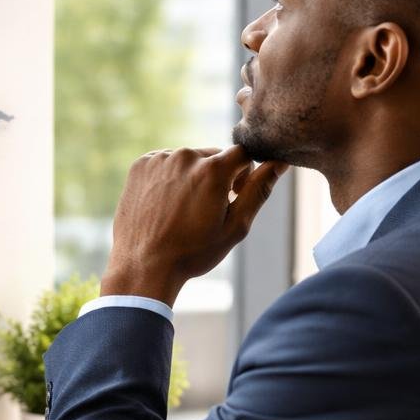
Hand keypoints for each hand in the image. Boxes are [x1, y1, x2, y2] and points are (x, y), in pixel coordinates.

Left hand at [101, 145, 287, 305]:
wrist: (144, 265)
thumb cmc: (193, 251)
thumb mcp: (235, 226)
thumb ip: (259, 190)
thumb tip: (279, 162)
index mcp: (212, 169)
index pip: (243, 154)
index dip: (244, 174)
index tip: (233, 196)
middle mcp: (185, 156)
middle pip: (214, 156)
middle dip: (217, 177)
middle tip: (205, 210)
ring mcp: (160, 159)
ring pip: (188, 160)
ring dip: (192, 177)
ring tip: (182, 211)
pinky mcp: (141, 165)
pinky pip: (165, 162)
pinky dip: (169, 177)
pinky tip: (165, 204)